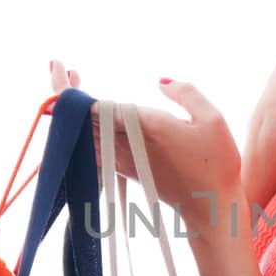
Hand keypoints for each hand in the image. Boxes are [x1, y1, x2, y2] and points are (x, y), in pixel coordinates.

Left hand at [49, 59, 242, 231]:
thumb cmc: (216, 164)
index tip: (63, 69)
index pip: (98, 107)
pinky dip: (85, 128)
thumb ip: (186, 93)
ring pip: (87, 133)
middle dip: (66, 95)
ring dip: (73, 111)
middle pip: (84, 119)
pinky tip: (89, 113)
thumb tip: (160, 81)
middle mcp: (129, 144)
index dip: (74, 91)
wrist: (210, 208)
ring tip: (70, 81)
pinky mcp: (125, 169)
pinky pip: (95, 146)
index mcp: (147, 127)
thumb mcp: (213, 119)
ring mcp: (124, 159)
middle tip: (59, 68)